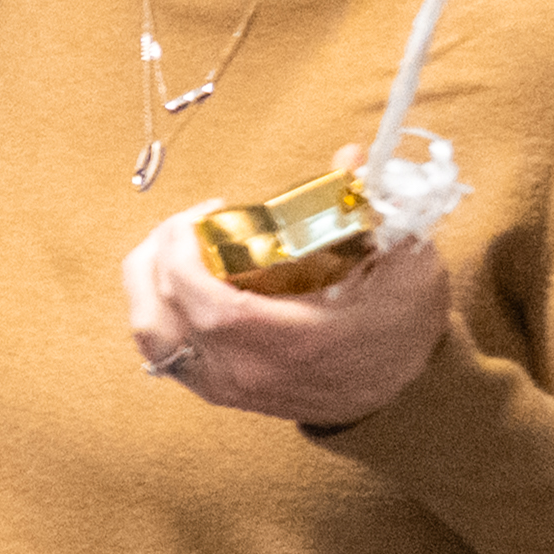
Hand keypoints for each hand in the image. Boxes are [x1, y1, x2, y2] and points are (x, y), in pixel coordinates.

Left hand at [120, 202, 455, 430]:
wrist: (398, 397)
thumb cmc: (401, 329)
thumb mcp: (407, 265)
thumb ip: (375, 209)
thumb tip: (349, 156)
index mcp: (292, 344)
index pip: (207, 306)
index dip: (184, 255)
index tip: (202, 214)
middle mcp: (248, 373)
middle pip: (160, 318)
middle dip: (158, 256)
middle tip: (190, 222)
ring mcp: (226, 387)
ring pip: (151, 338)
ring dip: (147, 283)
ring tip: (175, 246)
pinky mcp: (217, 391)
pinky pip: (161, 351)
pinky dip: (157, 309)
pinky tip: (178, 279)